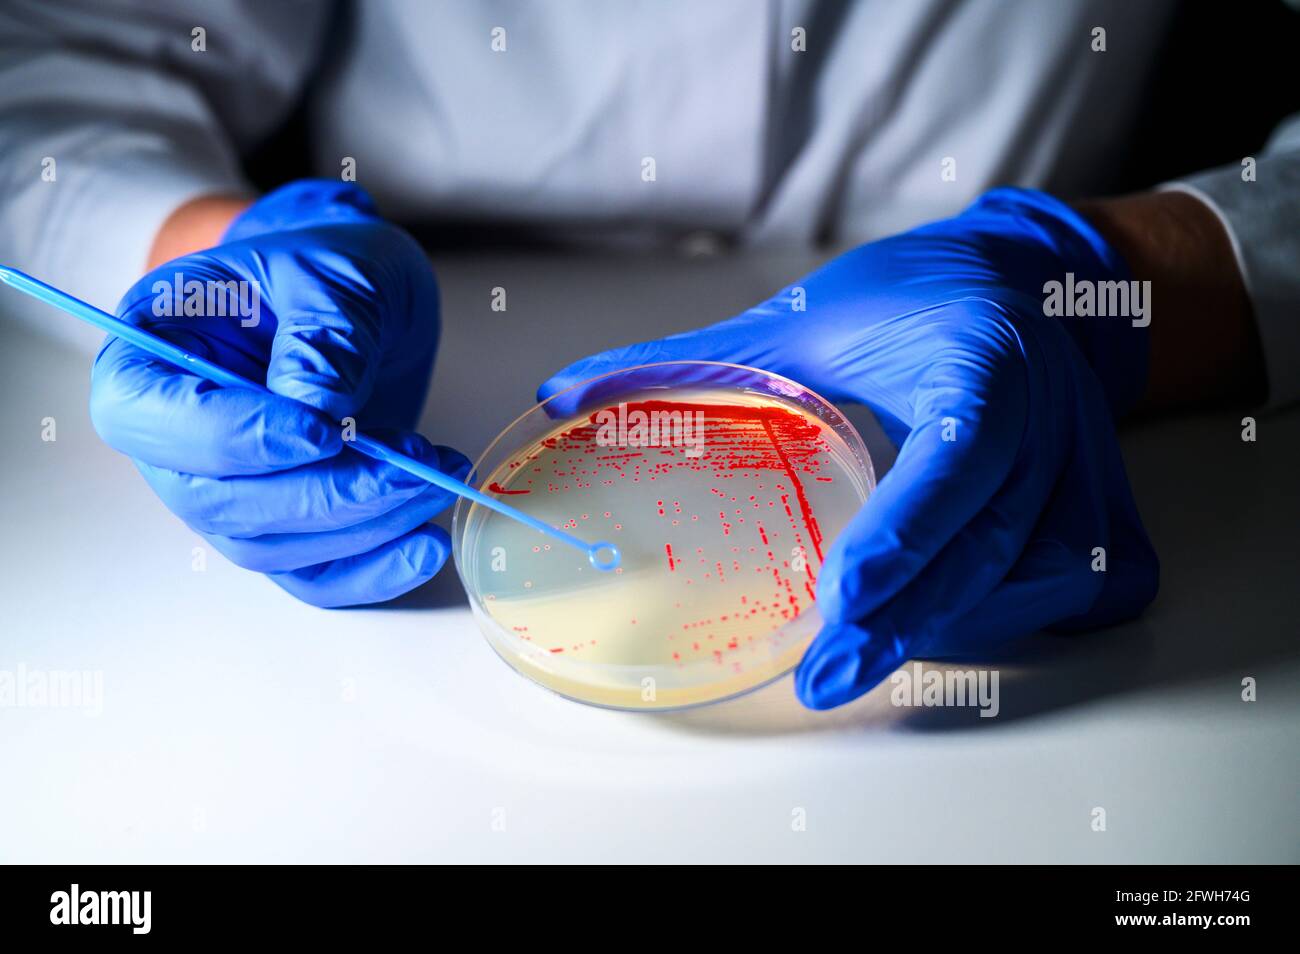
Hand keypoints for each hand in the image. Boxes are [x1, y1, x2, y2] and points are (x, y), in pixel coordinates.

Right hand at [90, 180, 467, 606]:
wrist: (355, 299)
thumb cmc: (326, 271)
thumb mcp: (336, 271)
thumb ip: (324, 334)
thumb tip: (319, 410)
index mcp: (151, 352)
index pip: (150, 417)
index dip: (233, 438)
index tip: (322, 434)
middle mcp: (172, 435)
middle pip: (216, 499)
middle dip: (325, 494)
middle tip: (414, 467)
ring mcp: (223, 487)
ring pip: (268, 545)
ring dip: (360, 528)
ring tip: (438, 481)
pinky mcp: (280, 522)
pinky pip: (309, 573)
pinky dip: (369, 572)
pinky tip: (426, 548)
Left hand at [540, 188, 1158, 708]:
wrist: (1024, 279)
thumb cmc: (913, 296)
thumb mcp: (803, 316)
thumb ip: (690, 361)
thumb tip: (567, 392)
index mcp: (983, 358)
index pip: (958, 456)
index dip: (906, 532)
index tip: (840, 599)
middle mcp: (1052, 418)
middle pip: (991, 544)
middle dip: (908, 619)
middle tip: (829, 675)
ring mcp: (1091, 466)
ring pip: (1037, 578)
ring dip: (956, 621)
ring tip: (872, 650)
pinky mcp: (1110, 501)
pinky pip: (1089, 587)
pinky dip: (1021, 614)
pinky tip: (953, 618)